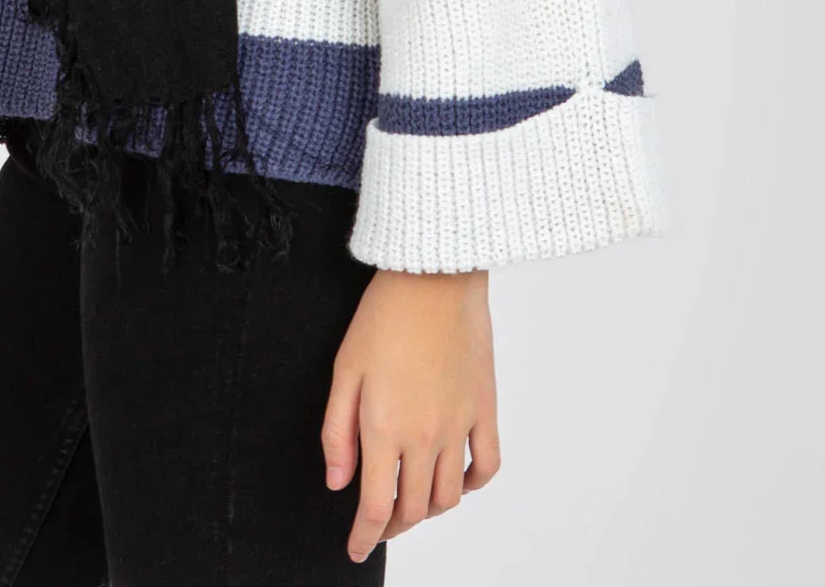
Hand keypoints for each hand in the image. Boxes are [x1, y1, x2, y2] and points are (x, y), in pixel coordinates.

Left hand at [321, 266, 499, 564]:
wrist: (434, 275)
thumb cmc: (384, 315)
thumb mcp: (344, 370)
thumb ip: (337, 432)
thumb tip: (339, 483)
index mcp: (384, 428)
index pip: (376, 506)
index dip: (364, 537)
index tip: (356, 549)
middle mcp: (425, 436)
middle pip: (414, 508)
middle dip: (393, 525)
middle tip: (379, 522)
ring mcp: (460, 424)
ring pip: (449, 496)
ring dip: (429, 509)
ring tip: (413, 500)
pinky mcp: (485, 408)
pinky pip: (487, 465)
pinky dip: (473, 484)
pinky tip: (458, 479)